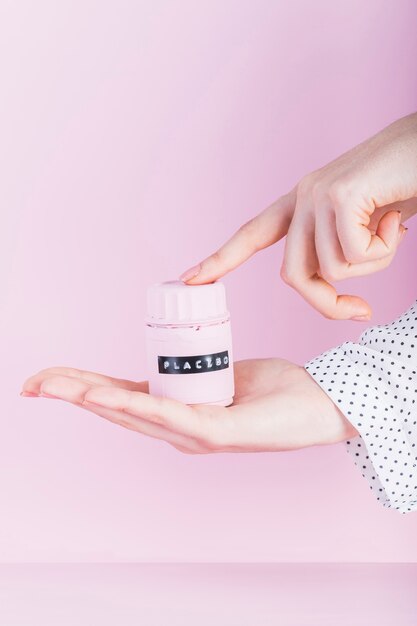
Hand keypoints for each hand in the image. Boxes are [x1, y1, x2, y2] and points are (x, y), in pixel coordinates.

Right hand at [20, 360, 357, 453]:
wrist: (319, 404)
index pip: (119, 396)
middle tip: (32, 382)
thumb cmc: (274, 390)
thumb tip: (177, 360)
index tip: (47, 376)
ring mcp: (196, 435)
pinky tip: (114, 399)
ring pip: (136, 415)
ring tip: (59, 386)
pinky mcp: (220, 434)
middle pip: (115, 408)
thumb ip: (196, 375)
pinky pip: (174, 419)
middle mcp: (178, 428)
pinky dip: (141, 409)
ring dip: (94, 400)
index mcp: (176, 411)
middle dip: (71, 394)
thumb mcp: (223, 375)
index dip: (81, 386)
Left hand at [179, 112, 416, 320]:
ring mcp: (317, 194)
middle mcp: (303, 196)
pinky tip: (393, 217)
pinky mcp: (338, 194)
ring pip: (330, 270)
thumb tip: (338, 284)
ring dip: (371, 263)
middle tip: (362, 310)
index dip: (221, 258)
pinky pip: (354, 255)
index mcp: (304, 203)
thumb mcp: (366, 227)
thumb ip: (340, 251)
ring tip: (390, 227)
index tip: (190, 278)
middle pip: (293, 276)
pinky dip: (383, 250)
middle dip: (329, 304)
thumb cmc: (403, 184)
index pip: (253, 233)